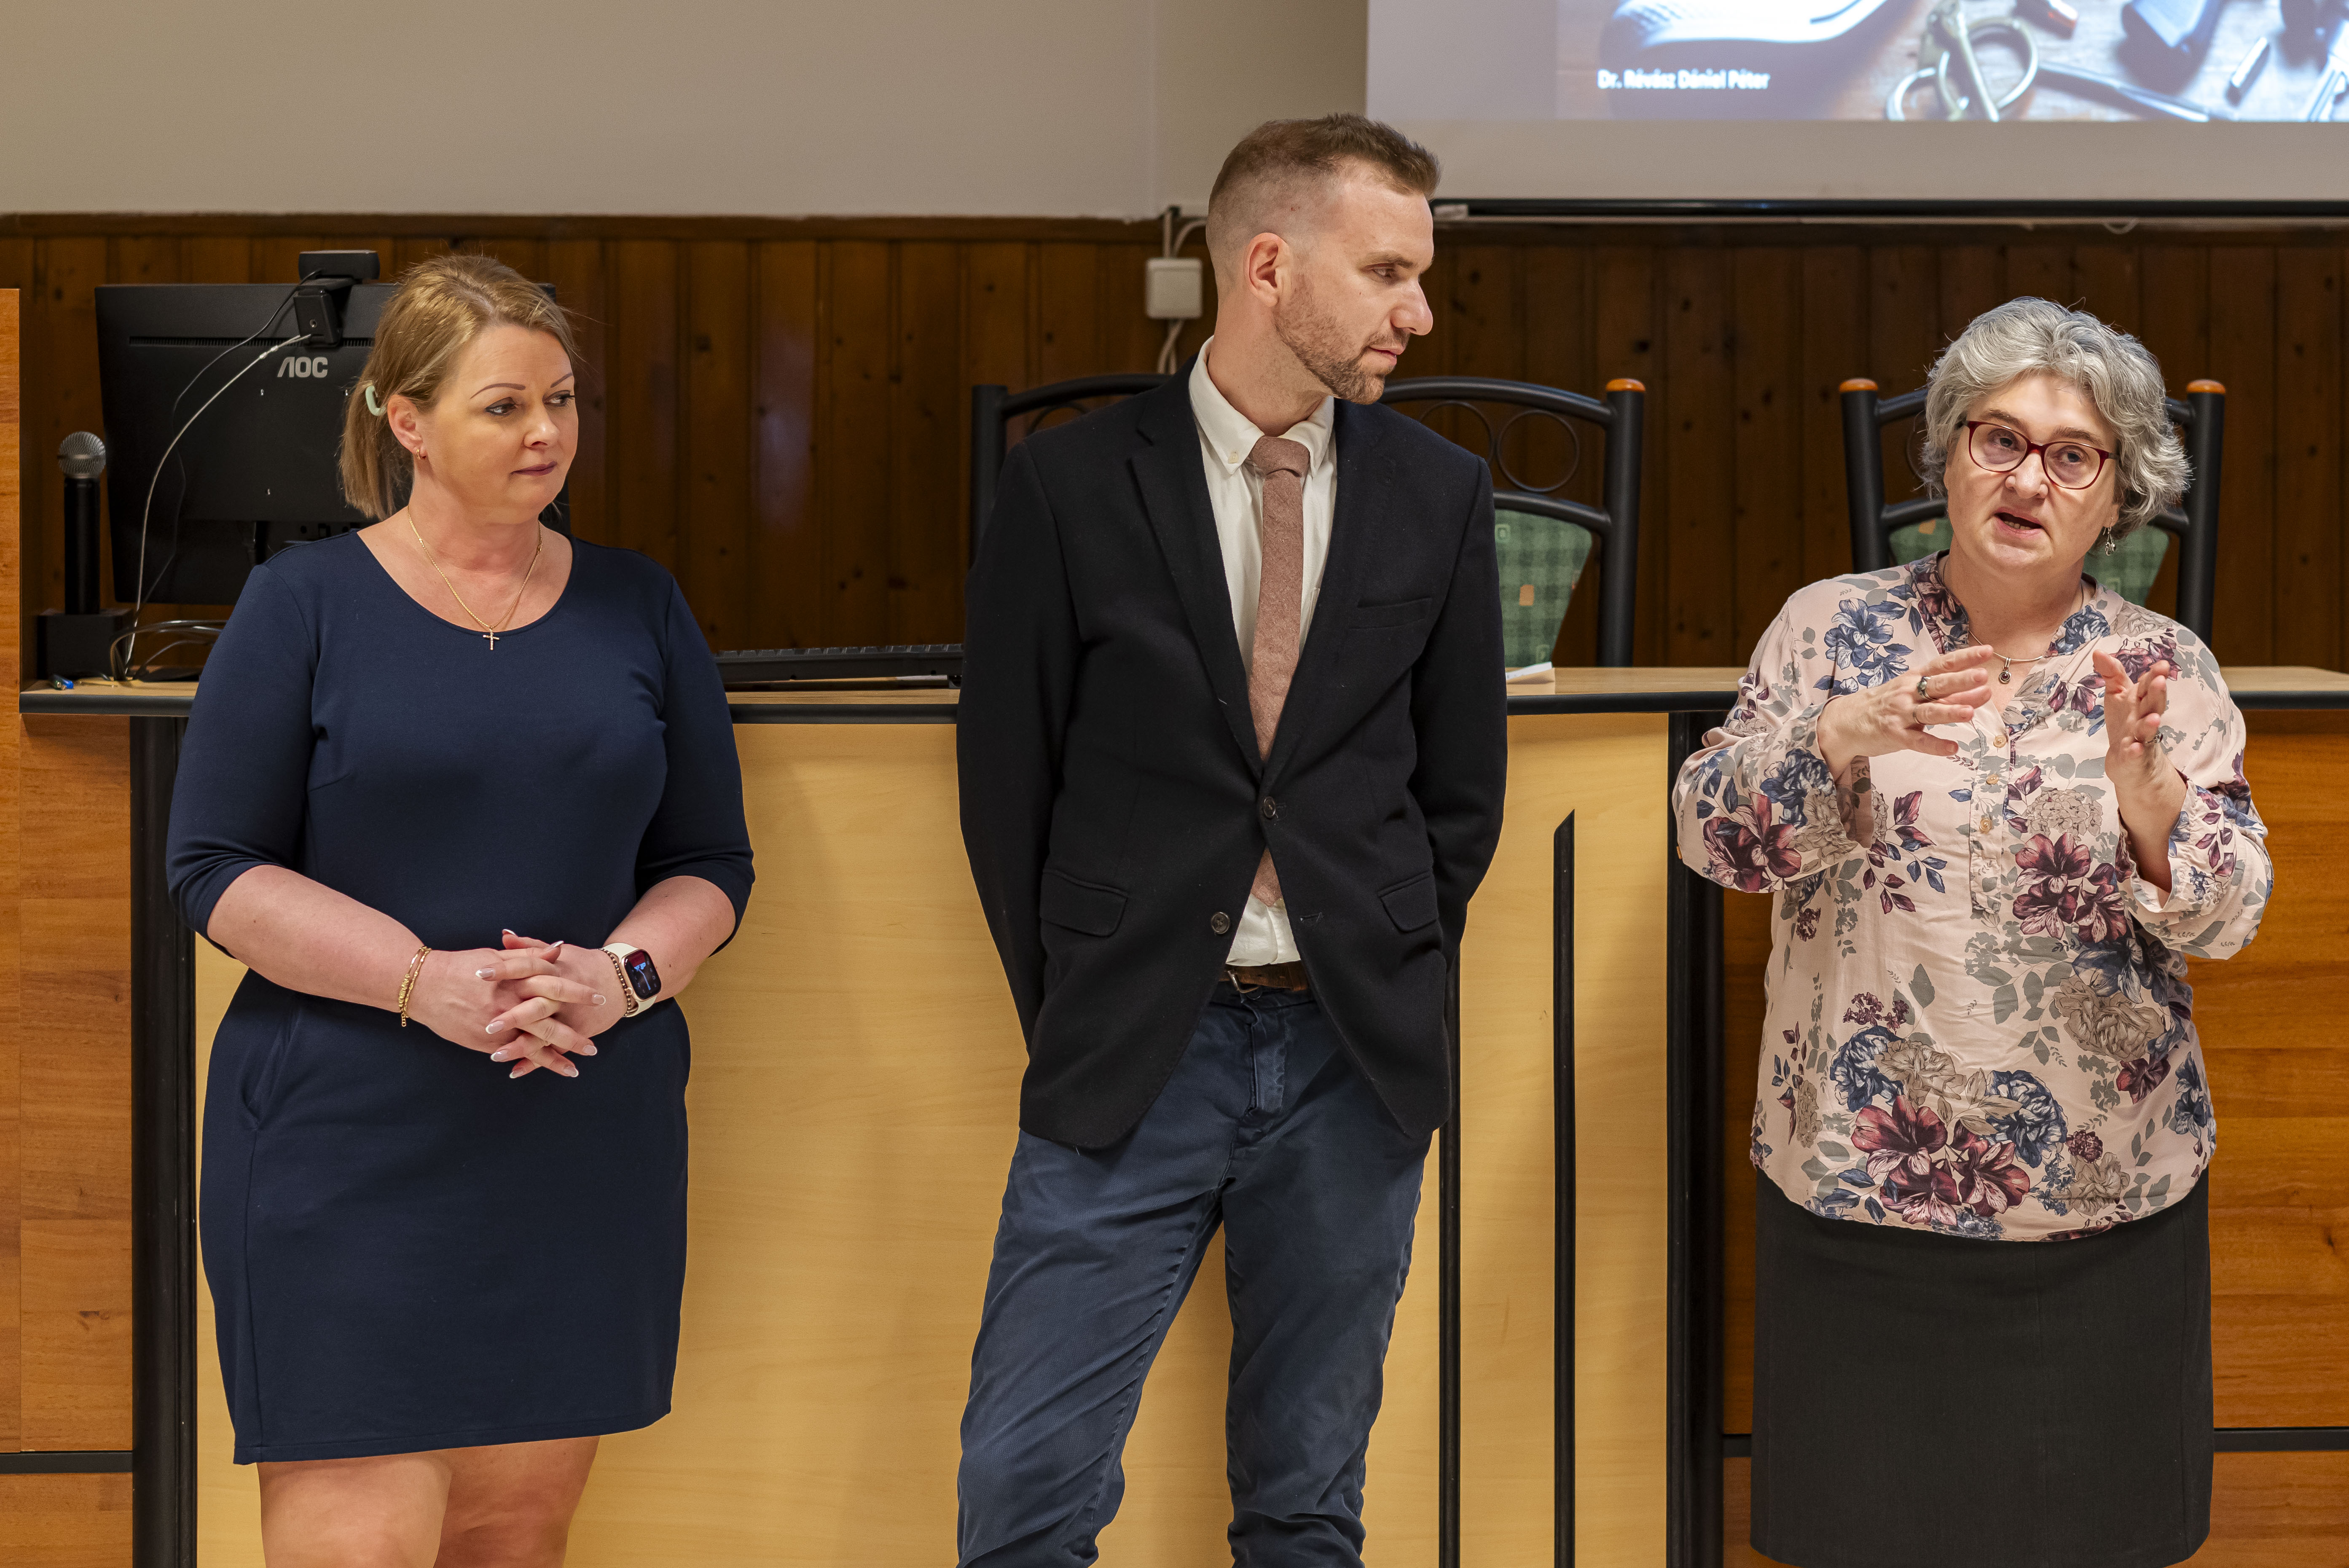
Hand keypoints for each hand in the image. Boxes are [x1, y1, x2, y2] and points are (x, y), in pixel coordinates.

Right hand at [401, 942, 600, 1077]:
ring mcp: (497, 1027)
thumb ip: (529, 955)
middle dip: (574, 1036)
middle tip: (593, 1046)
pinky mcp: (484, 1043)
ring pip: (533, 1045)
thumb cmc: (460, 967)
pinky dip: (530, 1063)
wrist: (423, 986)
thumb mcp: (496, 956)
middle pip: (549, 1023)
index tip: (598, 998)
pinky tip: (544, 1070)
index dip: (578, 993)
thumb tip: (559, 950)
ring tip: (576, 1069)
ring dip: (556, 1058)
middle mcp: (509, 1005)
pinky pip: (513, 1055)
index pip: (555, 986)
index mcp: (515, 980)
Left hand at [490, 930, 626, 1078]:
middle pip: (537, 1006)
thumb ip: (529, 947)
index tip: (479, 973)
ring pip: (545, 1034)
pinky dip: (537, 1063)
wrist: (618, 980)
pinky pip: (554, 1050)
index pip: (526, 967)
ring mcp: (569, 1016)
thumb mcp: (558, 953)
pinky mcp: (575, 1032)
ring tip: (496, 1055)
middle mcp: (561, 995)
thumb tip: (504, 934)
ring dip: (521, 1046)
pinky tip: (515, 1071)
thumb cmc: (581, 964)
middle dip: (514, 1017)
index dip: (503, 970)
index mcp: (553, 970)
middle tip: (489, 1026)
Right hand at [1816, 645, 1998, 775]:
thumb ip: (1944, 692)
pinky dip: (1935, 746)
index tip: (1987, 651)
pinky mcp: (1894, 735)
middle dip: (1960, 681)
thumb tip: (1980, 689)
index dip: (1964, 658)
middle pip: (1937, 685)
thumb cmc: (1884, 705)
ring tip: (1969, 712)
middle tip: (1982, 677)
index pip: (1941, 664)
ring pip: (1929, 712)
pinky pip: (1917, 742)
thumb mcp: (1911, 692)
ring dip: (1949, 711)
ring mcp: (1900, 714)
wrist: (1847, 721)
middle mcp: (1908, 693)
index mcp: (1914, 679)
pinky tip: (1952, 748)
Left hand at [2093, 652, 2187, 872]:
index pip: (2147, 687)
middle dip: (2157, 693)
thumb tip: (2098, 652)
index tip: (2161, 664)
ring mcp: (2141, 740)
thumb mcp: (2118, 696)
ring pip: (2148, 731)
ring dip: (2151, 723)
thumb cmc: (2125, 724)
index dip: (2154, 676)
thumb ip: (2112, 674)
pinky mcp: (2133, 759)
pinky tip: (2135, 749)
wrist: (2129, 762)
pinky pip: (2135, 755)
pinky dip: (2135, 752)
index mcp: (2141, 703)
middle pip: (2152, 705)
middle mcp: (2144, 719)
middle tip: (2161, 680)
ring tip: (2154, 717)